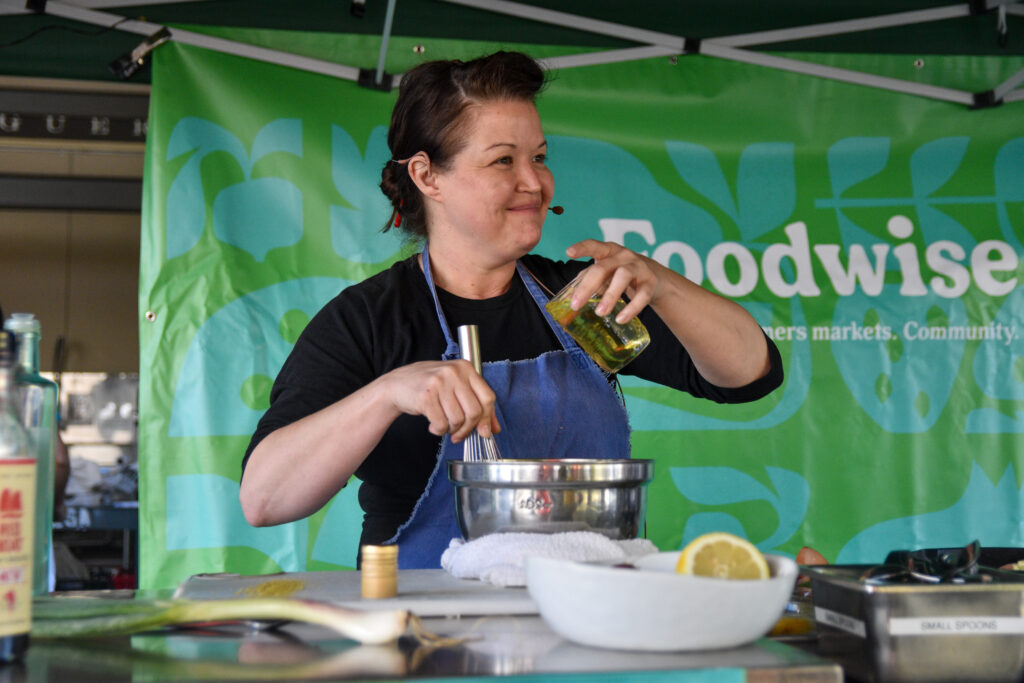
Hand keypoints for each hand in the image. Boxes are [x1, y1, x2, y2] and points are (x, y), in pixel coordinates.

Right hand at [381, 360, 500, 442]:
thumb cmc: (430, 387)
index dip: (488, 418)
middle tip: (459, 434)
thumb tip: (493, 429)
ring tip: (443, 425)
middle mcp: (454, 372)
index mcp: (465, 368)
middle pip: (475, 411)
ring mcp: (439, 383)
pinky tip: (433, 425)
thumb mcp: (456, 389)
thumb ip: (477, 406)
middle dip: (468, 429)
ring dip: (451, 430)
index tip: (484, 432)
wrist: (397, 384)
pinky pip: (442, 423)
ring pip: (458, 420)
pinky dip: (439, 430)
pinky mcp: (426, 396)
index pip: (488, 397)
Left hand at [565, 239, 659, 323]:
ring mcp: (639, 268)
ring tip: (600, 313)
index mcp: (609, 251)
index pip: (595, 246)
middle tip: (575, 305)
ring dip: (610, 296)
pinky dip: (631, 308)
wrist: (656, 278)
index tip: (569, 252)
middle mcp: (624, 256)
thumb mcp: (607, 272)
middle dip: (588, 286)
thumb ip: (588, 279)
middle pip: (603, 268)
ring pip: (623, 277)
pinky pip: (642, 295)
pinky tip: (621, 319)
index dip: (582, 248)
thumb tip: (569, 296)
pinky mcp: (650, 283)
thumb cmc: (623, 273)